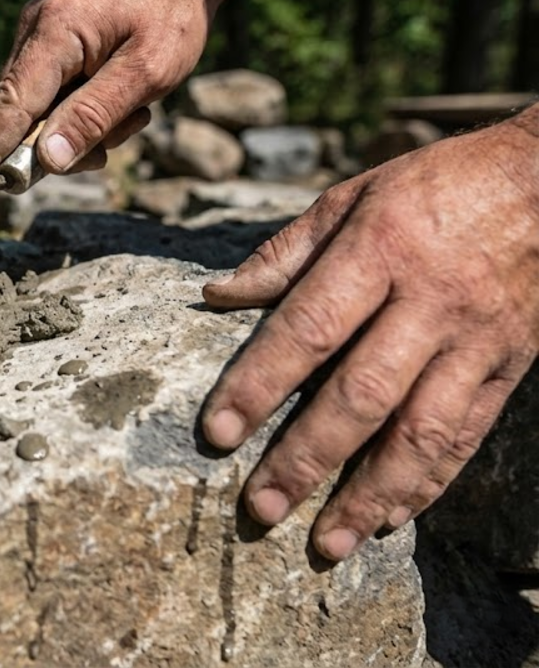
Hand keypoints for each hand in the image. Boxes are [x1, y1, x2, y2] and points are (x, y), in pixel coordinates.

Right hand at [0, 0, 279, 184]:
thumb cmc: (173, 14)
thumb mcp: (149, 71)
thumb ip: (95, 115)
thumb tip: (47, 161)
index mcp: (56, 32)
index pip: (11, 104)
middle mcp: (35, 31)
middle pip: (24, 115)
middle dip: (64, 141)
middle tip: (113, 142)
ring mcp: (39, 37)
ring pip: (41, 112)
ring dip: (83, 126)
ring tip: (132, 108)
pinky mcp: (50, 45)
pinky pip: (53, 97)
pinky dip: (84, 109)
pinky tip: (117, 95)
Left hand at [201, 106, 538, 561]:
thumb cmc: (438, 184)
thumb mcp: (357, 194)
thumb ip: (288, 250)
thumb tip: (217, 296)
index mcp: (381, 250)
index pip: (308, 328)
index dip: (258, 384)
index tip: (217, 432)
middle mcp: (430, 302)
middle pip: (361, 395)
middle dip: (306, 458)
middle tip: (259, 507)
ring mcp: (476, 341)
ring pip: (421, 433)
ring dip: (369, 495)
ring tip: (326, 543)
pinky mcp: (511, 367)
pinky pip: (467, 436)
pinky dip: (428, 484)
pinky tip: (390, 518)